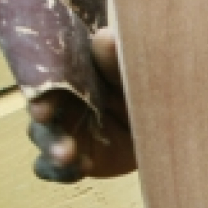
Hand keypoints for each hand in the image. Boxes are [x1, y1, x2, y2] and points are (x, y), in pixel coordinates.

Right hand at [28, 27, 137, 181]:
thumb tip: (104, 37)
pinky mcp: (71, 157)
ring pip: (43, 137)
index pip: (49, 74)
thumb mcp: (137, 76)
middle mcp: (62, 100)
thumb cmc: (149, 91)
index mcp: (74, 72)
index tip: (43, 101)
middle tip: (45, 119)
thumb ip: (119, 63)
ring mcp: (64, 130)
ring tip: (67, 155)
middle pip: (40, 106)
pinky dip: (59, 170)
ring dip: (51, 145)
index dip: (43, 85)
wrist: (168, 125)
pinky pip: (51, 167)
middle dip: (42, 115)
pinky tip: (79, 168)